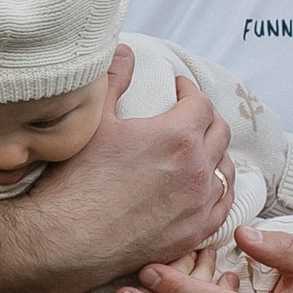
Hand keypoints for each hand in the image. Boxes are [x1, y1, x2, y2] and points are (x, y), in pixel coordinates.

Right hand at [19, 47, 233, 281]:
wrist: (67, 241)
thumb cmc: (77, 180)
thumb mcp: (93, 121)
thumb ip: (114, 80)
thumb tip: (126, 52)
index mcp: (178, 136)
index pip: (201, 103)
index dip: (189, 91)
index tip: (177, 90)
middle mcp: (197, 169)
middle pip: (220, 132)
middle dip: (206, 118)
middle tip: (188, 116)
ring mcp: (199, 204)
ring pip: (225, 169)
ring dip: (215, 154)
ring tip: (197, 151)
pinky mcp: (195, 233)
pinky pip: (223, 205)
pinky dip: (217, 190)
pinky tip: (205, 187)